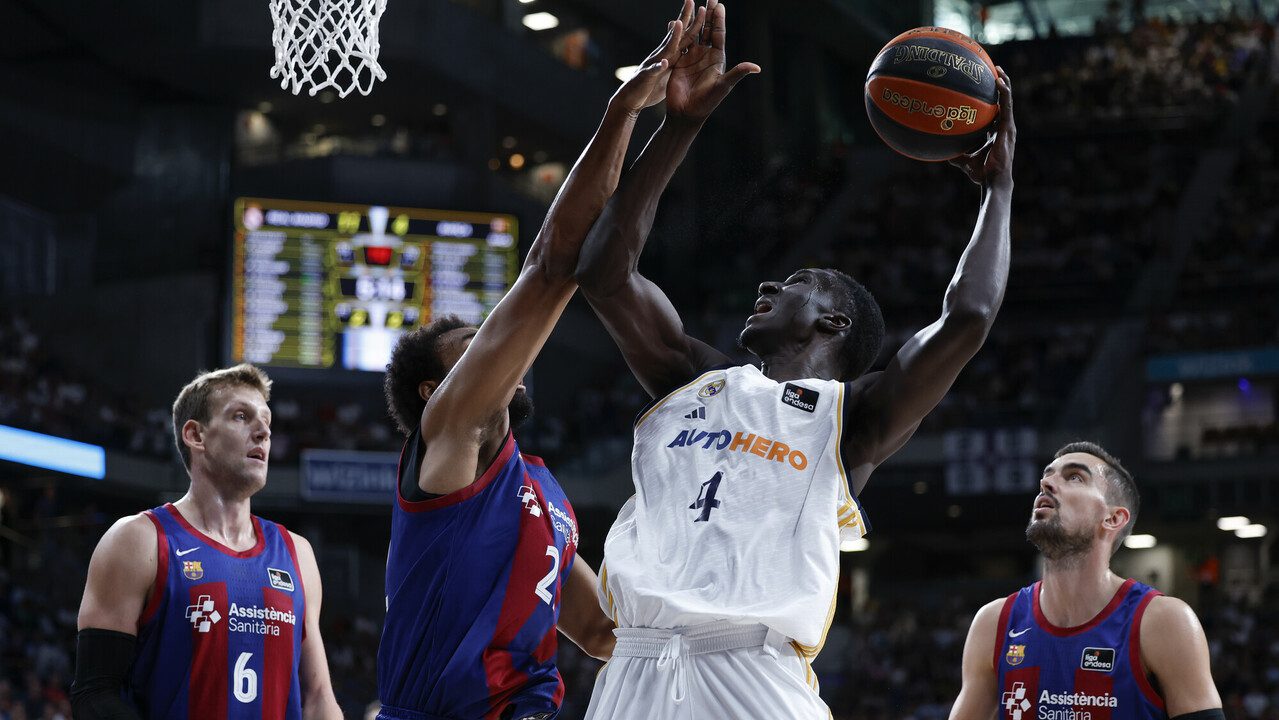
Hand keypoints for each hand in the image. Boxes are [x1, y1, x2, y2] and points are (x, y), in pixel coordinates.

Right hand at [611, 1, 693, 113]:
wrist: (631, 100)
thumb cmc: (650, 85)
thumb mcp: (667, 69)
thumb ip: (675, 56)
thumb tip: (685, 44)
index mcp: (672, 54)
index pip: (685, 35)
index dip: (694, 21)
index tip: (704, 7)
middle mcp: (663, 55)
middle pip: (676, 35)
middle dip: (684, 18)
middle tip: (691, 0)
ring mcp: (654, 64)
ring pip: (665, 49)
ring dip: (672, 37)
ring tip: (679, 24)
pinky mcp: (647, 77)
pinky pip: (653, 72)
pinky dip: (658, 67)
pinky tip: (664, 63)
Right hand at [664, 0, 760, 121]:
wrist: (686, 113)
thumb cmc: (707, 102)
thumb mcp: (724, 86)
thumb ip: (738, 73)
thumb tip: (756, 67)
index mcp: (717, 58)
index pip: (719, 34)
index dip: (719, 19)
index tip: (719, 4)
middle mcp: (705, 55)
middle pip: (708, 30)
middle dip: (709, 13)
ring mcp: (692, 58)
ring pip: (694, 34)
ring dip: (694, 19)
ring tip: (694, 3)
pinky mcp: (679, 62)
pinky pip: (679, 43)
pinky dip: (678, 32)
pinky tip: (676, 21)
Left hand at [950, 67, 1015, 187]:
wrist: (993, 180)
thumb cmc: (981, 172)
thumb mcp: (964, 161)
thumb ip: (955, 155)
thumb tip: (941, 152)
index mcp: (996, 132)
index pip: (995, 112)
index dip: (993, 99)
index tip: (986, 86)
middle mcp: (1004, 127)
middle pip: (1004, 101)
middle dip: (1001, 85)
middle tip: (993, 70)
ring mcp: (1007, 126)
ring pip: (1008, 100)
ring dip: (1004, 83)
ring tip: (998, 69)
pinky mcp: (1008, 128)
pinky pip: (1006, 106)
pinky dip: (1004, 93)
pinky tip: (999, 82)